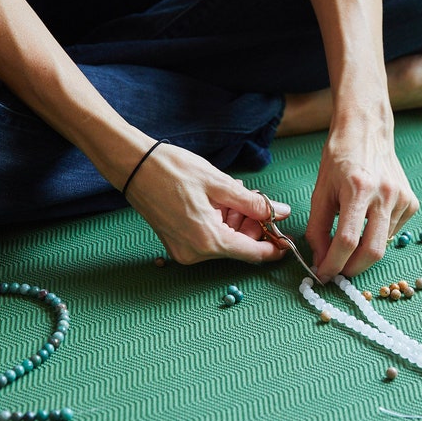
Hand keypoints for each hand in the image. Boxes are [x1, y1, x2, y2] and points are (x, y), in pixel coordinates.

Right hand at [123, 142, 291, 264]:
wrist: (133, 166)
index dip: (274, 246)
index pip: (253, 254)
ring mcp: (184, 251)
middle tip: (258, 201)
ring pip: (225, 242)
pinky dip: (220, 223)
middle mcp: (195, 253)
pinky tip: (219, 202)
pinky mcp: (177, 244)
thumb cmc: (172, 170)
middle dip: (254, 227)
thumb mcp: (220, 184)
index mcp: (208, 240)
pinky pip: (209, 239)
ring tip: (234, 194)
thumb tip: (281, 212)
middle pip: (239, 247)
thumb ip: (254, 203)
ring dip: (236, 222)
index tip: (288, 237)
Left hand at [306, 118, 418, 281]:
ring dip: (363, 251)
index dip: (333, 263)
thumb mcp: (320, 192)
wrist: (366, 131)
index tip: (323, 274)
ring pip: (382, 243)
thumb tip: (321, 261)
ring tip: (349, 238)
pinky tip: (367, 220)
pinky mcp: (411, 202)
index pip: (347, 240)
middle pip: (372, 251)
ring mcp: (402, 198)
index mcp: (358, 189)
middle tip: (338, 272)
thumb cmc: (338, 159)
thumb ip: (317, 229)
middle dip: (353, 269)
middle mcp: (385, 194)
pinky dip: (376, 236)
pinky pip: (392, 232)